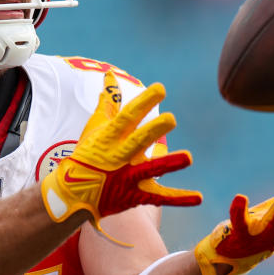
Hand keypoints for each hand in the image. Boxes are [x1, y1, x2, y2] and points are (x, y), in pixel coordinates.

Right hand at [41, 72, 201, 243]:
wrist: (74, 193)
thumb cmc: (87, 155)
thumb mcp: (94, 127)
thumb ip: (108, 102)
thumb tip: (110, 76)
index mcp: (110, 136)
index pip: (128, 116)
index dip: (144, 102)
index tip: (160, 88)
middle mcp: (120, 155)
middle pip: (139, 140)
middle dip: (154, 130)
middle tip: (171, 119)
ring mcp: (128, 177)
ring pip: (151, 169)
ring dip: (169, 163)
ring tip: (188, 157)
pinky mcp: (135, 195)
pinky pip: (159, 197)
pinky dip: (179, 199)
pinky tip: (199, 198)